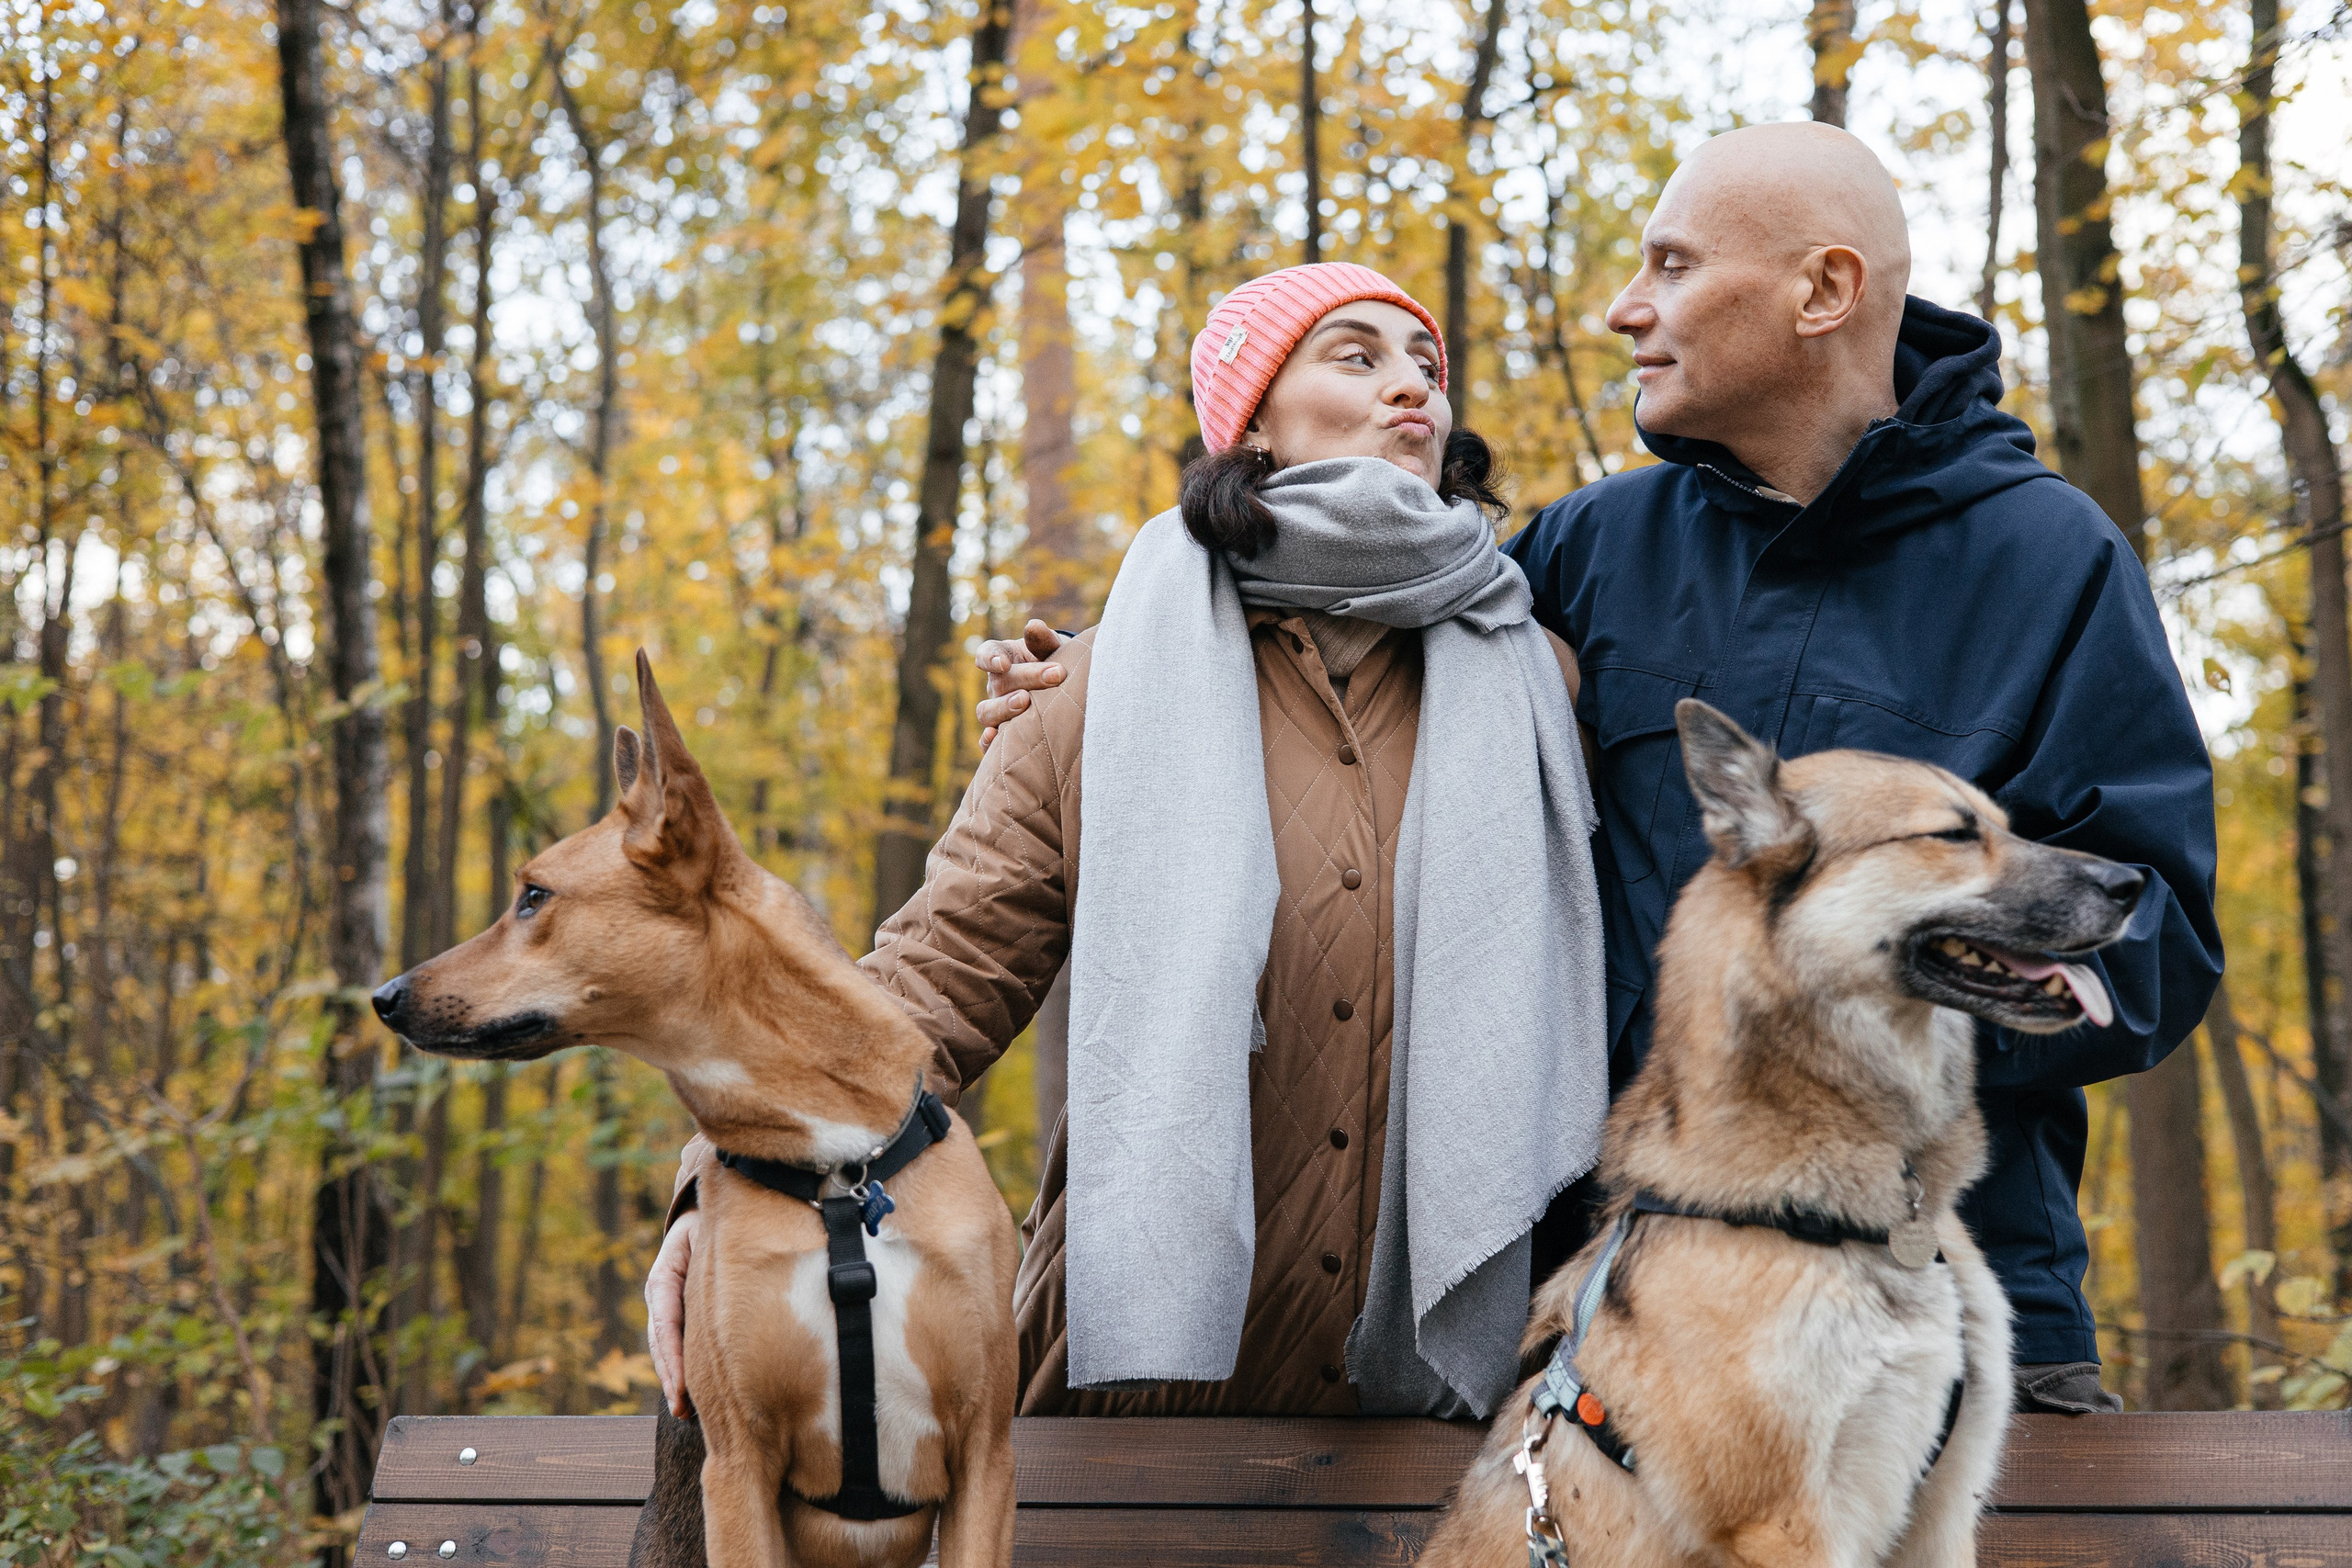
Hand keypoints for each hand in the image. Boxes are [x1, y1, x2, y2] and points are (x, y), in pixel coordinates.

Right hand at [646, 1209, 696, 1417]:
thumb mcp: (707, 1234)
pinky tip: (690, 1391)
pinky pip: (675, 1342)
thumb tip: (736, 1286)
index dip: (673, 1358)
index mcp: (664, 1277)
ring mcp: (665, 1304)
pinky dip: (680, 1366)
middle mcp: (660, 1294)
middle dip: (672, 1377)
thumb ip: (715, 1257)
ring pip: (666, 1347)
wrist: (703, 1213)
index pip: (666, 1323)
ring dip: (674, 1378)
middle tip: (683, 1409)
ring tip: (685, 1410)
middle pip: (663, 1342)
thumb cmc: (712, 1224)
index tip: (681, 1390)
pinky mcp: (676, 1310)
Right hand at [975, 619, 1067, 749]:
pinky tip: (995, 738)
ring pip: (987, 712)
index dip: (991, 658)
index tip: (1003, 662)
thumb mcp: (1051, 648)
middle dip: (1026, 679)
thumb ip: (1043, 640)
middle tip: (1054, 676)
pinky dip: (987, 742)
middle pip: (999, 683)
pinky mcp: (1001, 734)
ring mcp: (996, 709)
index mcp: (1002, 657)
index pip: (987, 654)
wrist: (1061, 688)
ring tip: (1026, 702)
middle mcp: (995, 684)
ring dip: (1004, 708)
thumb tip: (1034, 626)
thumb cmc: (1053, 662)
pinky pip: (988, 741)